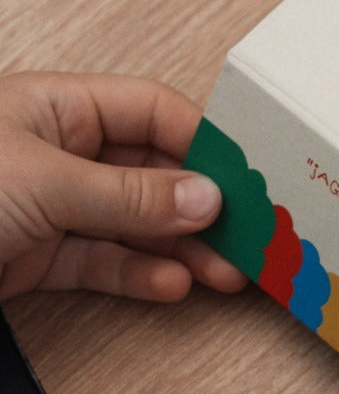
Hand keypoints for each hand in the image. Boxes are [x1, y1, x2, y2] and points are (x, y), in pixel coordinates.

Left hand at [0, 71, 245, 301]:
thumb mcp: (42, 182)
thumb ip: (129, 194)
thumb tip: (207, 199)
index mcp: (56, 109)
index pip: (151, 112)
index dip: (200, 142)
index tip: (244, 179)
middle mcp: (58, 154)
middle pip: (152, 174)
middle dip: (200, 208)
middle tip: (245, 237)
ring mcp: (50, 208)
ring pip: (135, 225)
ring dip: (182, 249)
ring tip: (225, 273)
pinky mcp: (38, 259)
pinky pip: (104, 262)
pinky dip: (140, 275)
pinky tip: (174, 284)